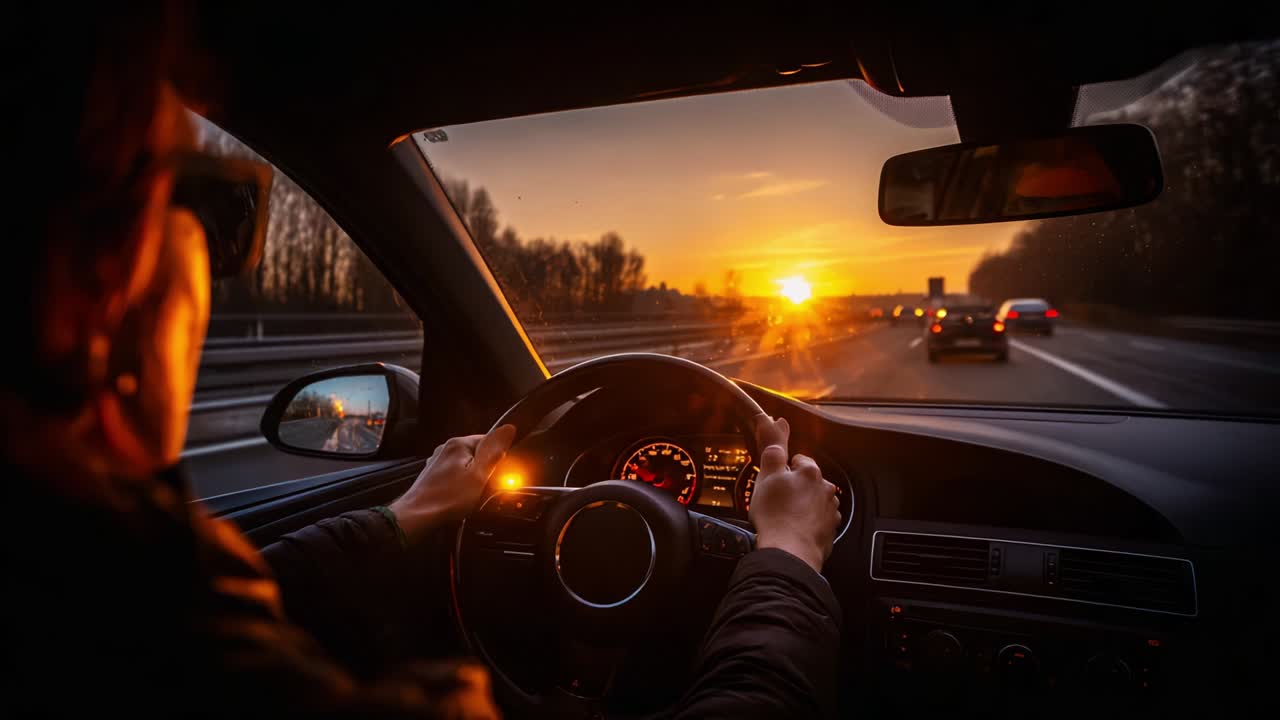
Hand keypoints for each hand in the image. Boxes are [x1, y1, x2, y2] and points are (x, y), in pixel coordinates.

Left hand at [389, 424, 516, 542]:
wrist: (417, 516)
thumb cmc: (447, 498)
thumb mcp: (479, 474)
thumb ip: (493, 450)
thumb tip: (508, 428)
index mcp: (458, 444)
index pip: (488, 440)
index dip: (497, 458)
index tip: (495, 473)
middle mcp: (445, 449)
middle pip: (476, 454)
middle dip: (483, 470)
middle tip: (481, 487)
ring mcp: (437, 462)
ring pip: (465, 466)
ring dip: (471, 479)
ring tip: (468, 495)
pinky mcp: (433, 476)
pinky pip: (454, 476)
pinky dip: (459, 485)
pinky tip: (457, 498)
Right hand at [747, 415, 840, 572]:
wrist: (789, 552)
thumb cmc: (775, 515)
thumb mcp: (766, 476)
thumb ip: (773, 449)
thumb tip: (775, 422)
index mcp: (810, 472)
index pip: (798, 460)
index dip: (783, 470)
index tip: (775, 480)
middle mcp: (826, 488)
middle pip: (808, 481)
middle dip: (795, 488)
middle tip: (776, 500)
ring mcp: (831, 511)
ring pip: (815, 501)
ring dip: (804, 506)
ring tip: (785, 518)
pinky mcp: (831, 531)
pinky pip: (819, 521)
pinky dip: (810, 524)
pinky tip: (795, 530)